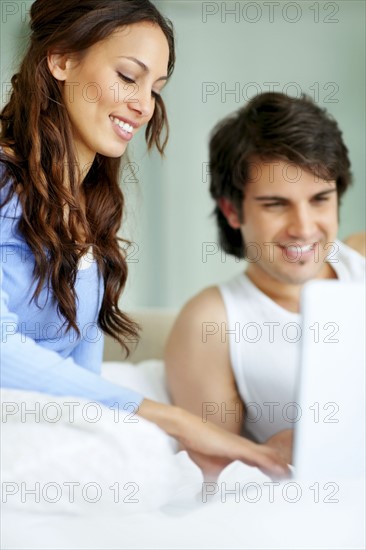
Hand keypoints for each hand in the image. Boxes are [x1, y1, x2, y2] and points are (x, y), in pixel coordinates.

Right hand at [137, 399, 290, 480]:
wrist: (187, 429)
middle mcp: (243, 447)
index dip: (274, 469)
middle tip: (293, 479)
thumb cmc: (198, 444)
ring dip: (279, 466)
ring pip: (267, 456)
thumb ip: (211, 482)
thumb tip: (206, 495)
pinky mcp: (236, 446)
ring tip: (291, 476)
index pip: (262, 461)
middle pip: (268, 458)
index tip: (284, 479)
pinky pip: (257, 455)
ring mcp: (241, 445)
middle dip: (281, 467)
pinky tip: (278, 469)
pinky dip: (269, 463)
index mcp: (239, 451)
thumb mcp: (207, 469)